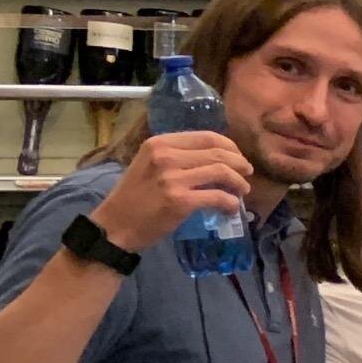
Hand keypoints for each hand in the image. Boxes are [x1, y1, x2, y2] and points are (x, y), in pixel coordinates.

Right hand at [89, 131, 248, 248]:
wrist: (115, 225)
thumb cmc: (134, 197)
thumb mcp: (149, 165)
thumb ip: (177, 157)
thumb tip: (216, 157)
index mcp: (159, 143)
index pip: (207, 137)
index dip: (230, 146)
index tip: (238, 158)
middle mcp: (166, 156)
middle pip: (219, 153)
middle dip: (240, 164)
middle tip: (246, 175)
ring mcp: (173, 178)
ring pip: (222, 172)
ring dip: (239, 183)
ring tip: (242, 191)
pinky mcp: (180, 201)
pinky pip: (218, 197)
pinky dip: (230, 203)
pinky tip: (230, 208)